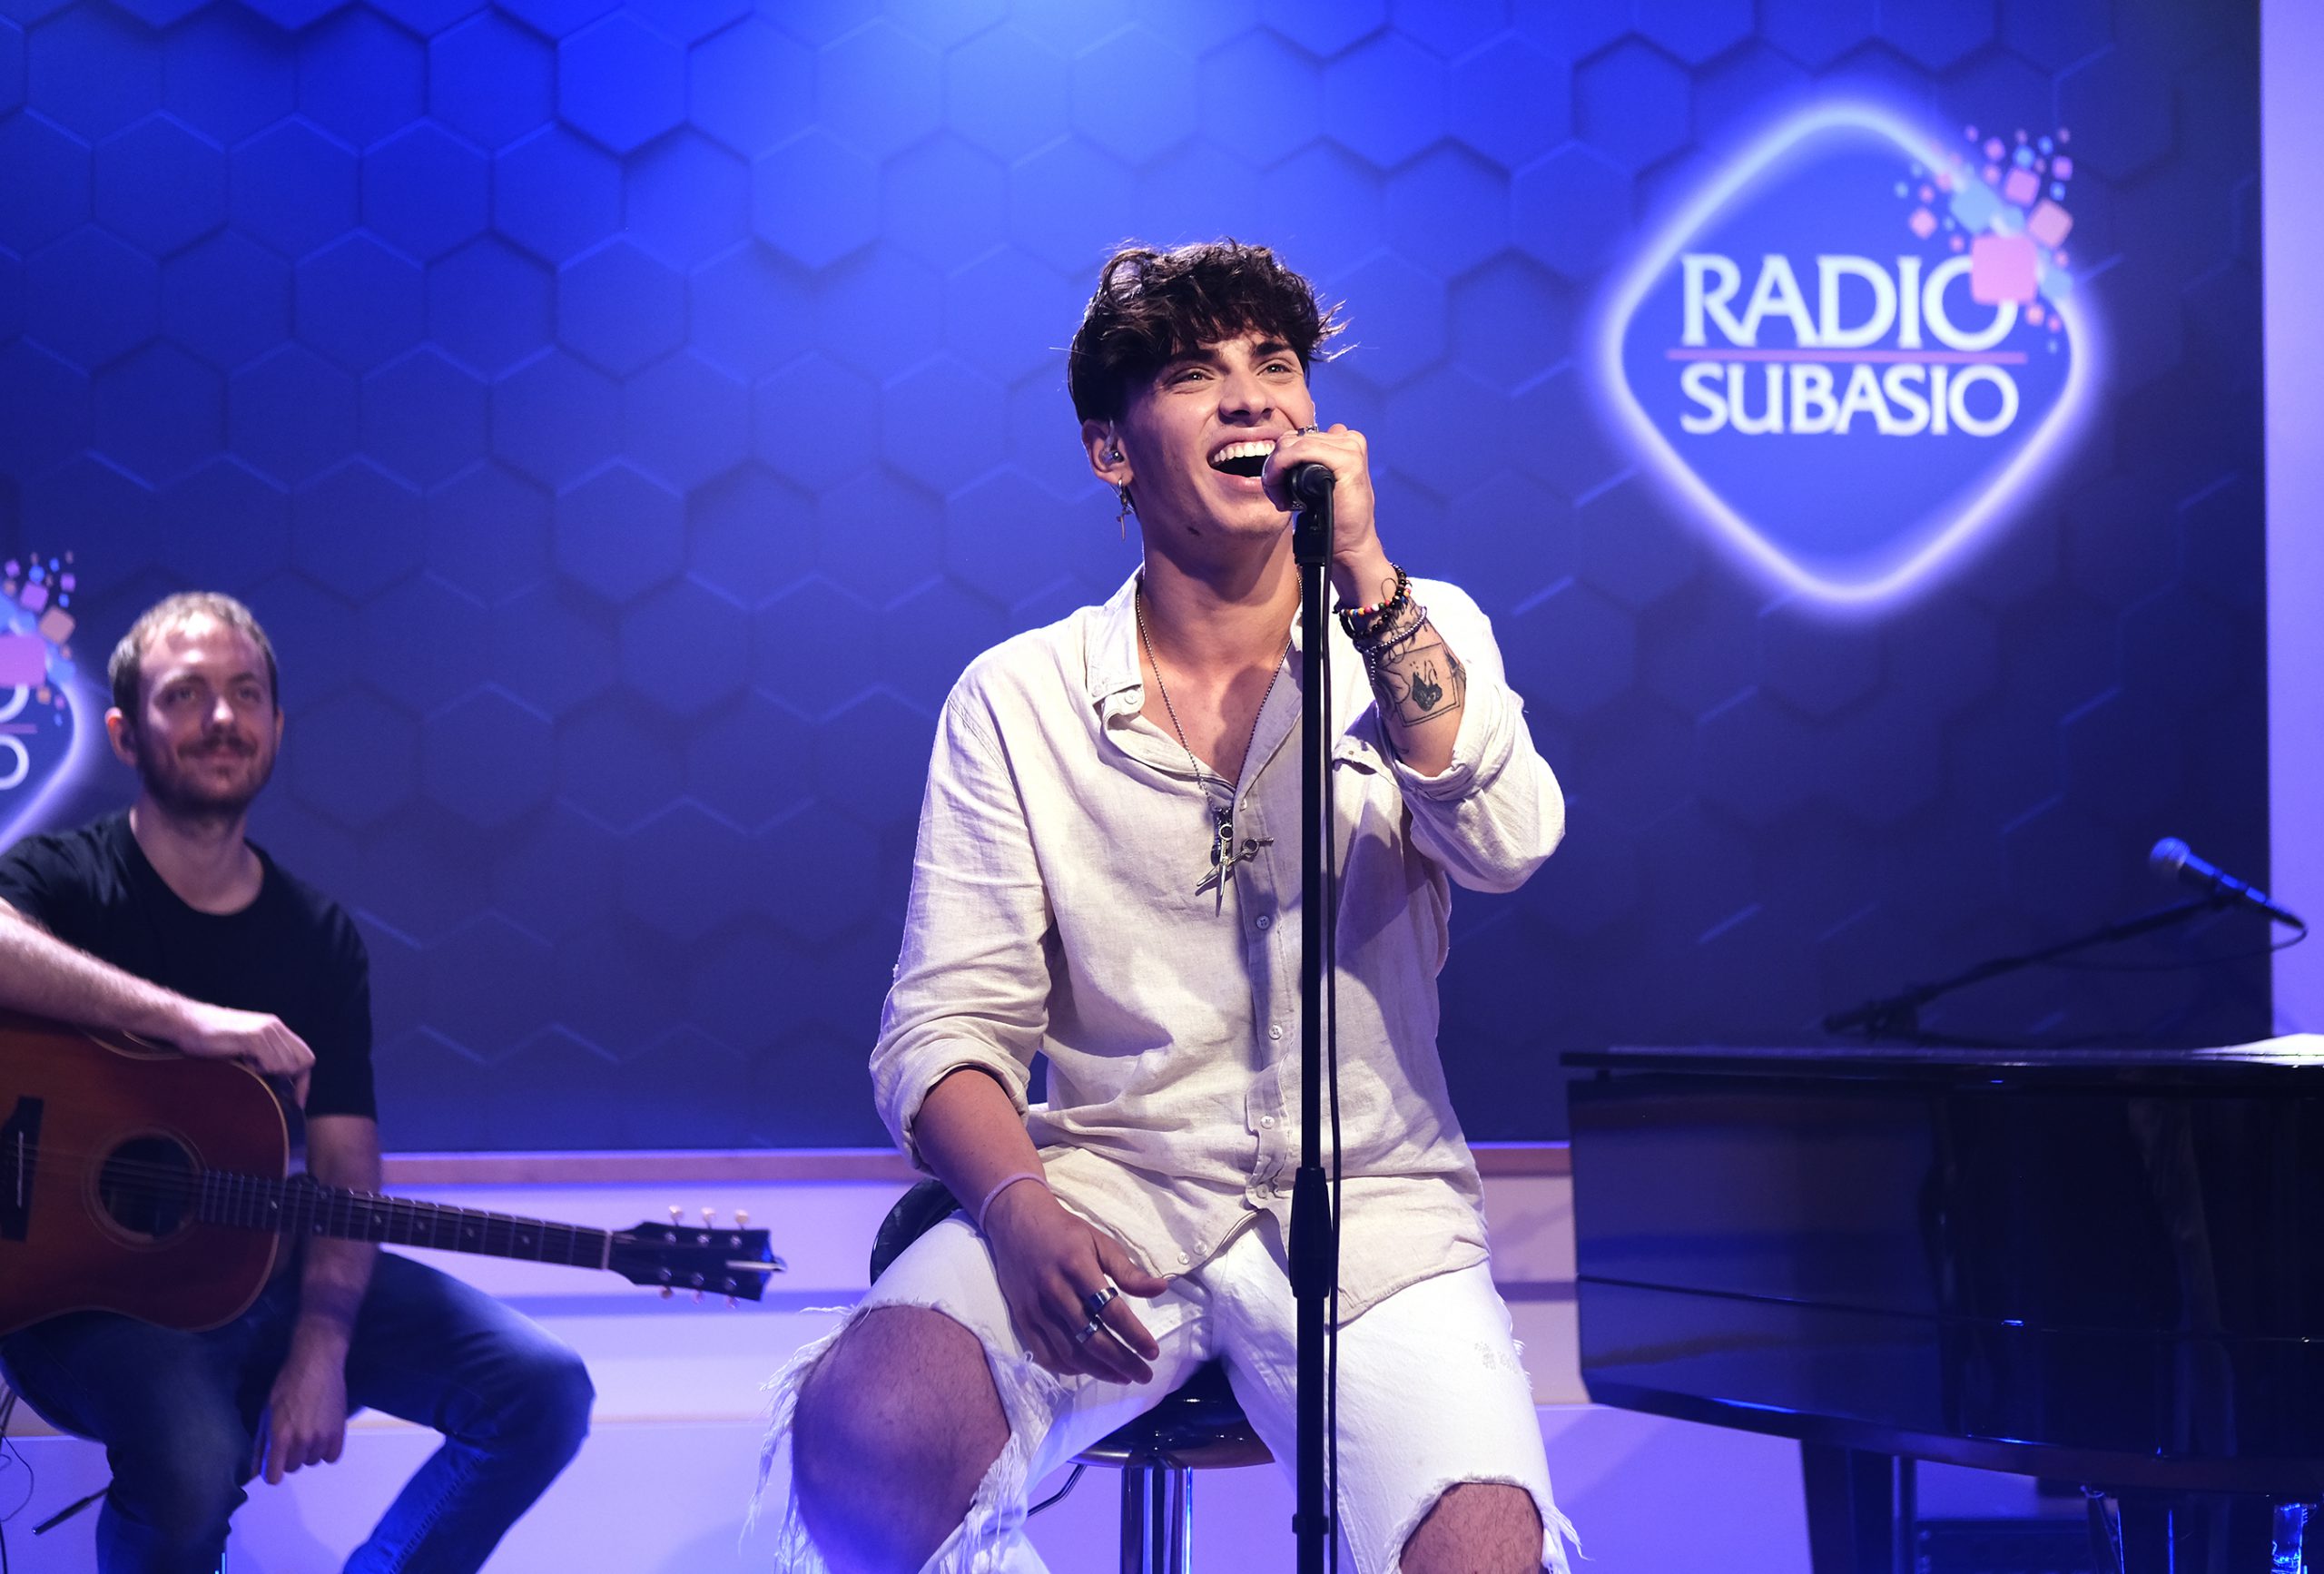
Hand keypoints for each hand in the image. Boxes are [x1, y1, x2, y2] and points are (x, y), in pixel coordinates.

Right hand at [172, 1002, 313, 1107]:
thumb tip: (278, 1082)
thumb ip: (263, 1055)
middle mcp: (275, 1027)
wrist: (187, 1023)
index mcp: (276, 1029)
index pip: (306, 1056)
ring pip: (288, 1065)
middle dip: (291, 1080)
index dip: (304, 1081)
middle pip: (303, 1062)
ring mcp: (266, 1031)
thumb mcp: (245, 1045)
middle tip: (270, 1086)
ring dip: (271, 1073)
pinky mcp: (253, 1037)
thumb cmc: (211, 1038)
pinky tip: (244, 1063)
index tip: (296, 1102)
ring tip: (249, 1066)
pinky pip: (272, 1063)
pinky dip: (261, 1070)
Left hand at [254, 1345, 347, 1484]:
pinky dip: (326, 1450)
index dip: (272, 1473)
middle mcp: (301, 1441)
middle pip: (293, 1467)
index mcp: (280, 1437)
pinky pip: (332, 1457)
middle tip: (291, 1437)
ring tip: (309, 1431)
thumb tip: (254, 1471)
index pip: (274, 1477)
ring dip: (308, 1452)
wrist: (317, 1364)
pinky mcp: (339, 1432)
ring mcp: (322, 1437)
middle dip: (290, 1456)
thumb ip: (261, 1444)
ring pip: (312, 1461)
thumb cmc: (286, 1385)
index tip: (273, 1465)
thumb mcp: (266, 1413)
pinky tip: (322, 1436)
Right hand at [981, 1182, 1169, 1385]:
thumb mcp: (1100, 1241)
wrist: (1016, 1221)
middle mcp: (1056, 1291)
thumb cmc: (1064, 1231)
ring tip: (1122, 1376)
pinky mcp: (1022, 1317)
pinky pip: (1045, 1353)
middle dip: (1122, 1361)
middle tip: (1144, 1375)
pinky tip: (1087, 1370)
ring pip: (1070, 1351)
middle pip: (1092, 1337)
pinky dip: (1068, 1367)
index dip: (1134, 1335)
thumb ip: (1128, 1270)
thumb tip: (1161, 1289)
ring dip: (1099, 1370)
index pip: (1111, 1311)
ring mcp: (1036, 1308)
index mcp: (1078, 1268)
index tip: (1153, 1352)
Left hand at [1261, 422, 1390, 597]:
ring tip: (1280, 498)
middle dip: (1276, 465)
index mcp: (1343, 442)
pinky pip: (1302, 450)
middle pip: (1293, 438)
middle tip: (1276, 495)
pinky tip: (1282, 492)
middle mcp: (1349, 440)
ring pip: (1294, 443)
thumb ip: (1310, 462)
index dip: (1280, 459)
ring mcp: (1351, 448)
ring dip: (1277, 470)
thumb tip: (1286, 448)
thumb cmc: (1334, 518)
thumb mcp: (1319, 484)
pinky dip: (1283, 466)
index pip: (1298, 436)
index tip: (1276, 485)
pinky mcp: (1348, 460)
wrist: (1349, 544)